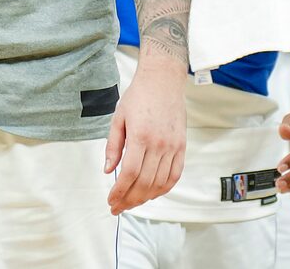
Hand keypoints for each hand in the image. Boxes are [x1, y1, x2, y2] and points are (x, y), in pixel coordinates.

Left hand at [104, 57, 185, 214]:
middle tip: (118, 207)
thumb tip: (107, 170)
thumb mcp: (118, 118)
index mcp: (140, 136)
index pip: (129, 173)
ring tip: (132, 202)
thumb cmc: (138, 96)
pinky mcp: (182, 146)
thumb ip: (113, 146)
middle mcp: (159, 144)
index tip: (111, 200)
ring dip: (145, 197)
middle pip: (144, 182)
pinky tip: (152, 193)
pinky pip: (175, 175)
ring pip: (160, 182)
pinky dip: (164, 188)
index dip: (119, 191)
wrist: (163, 81)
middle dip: (129, 199)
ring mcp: (172, 146)